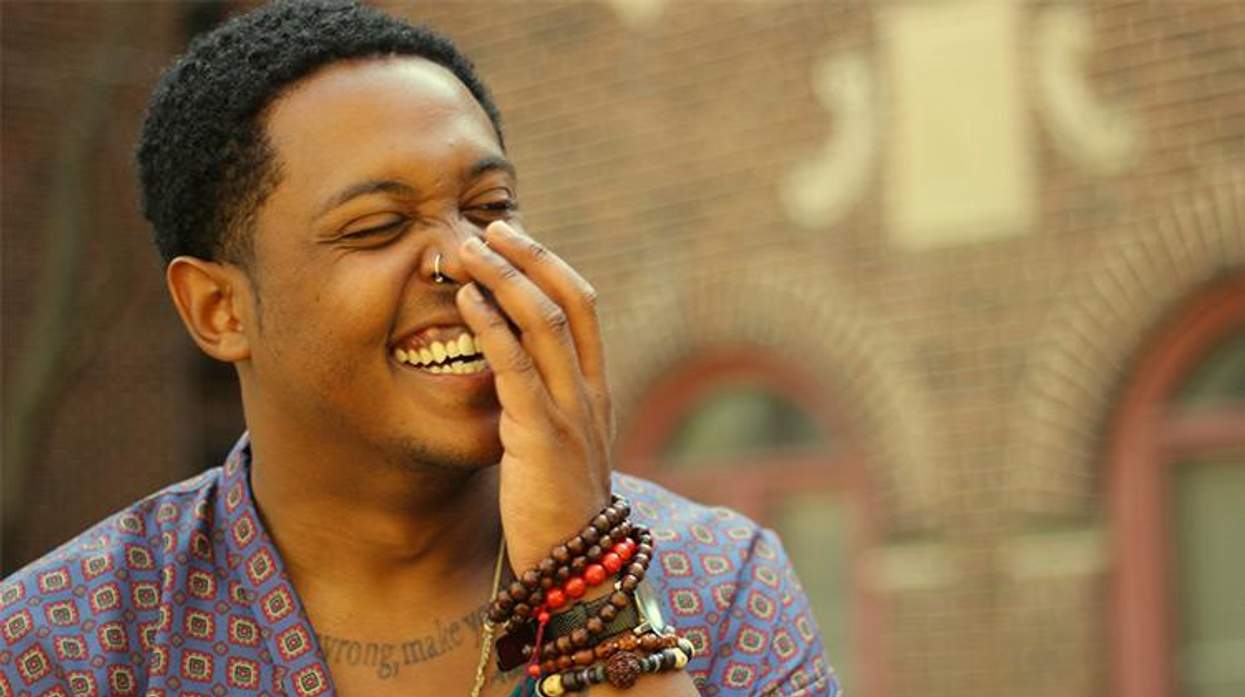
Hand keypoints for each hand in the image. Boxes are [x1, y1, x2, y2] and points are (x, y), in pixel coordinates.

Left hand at [456, 221, 613, 574]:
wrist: (576, 570)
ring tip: (468, 251)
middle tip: (490, 227)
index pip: (582, 308)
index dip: (549, 266)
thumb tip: (504, 368)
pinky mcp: (542, 436)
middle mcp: (591, 392)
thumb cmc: (555, 508)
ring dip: (505, 278)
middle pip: (570, 300)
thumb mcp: (557, 445)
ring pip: (544, 323)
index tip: (512, 241)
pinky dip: (491, 326)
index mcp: (596, 390)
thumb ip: (540, 403)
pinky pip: (516, 367)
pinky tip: (467, 302)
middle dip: (530, 256)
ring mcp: (572, 412)